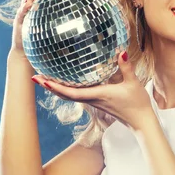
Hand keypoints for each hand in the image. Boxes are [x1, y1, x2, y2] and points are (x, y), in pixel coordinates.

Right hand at [11, 0, 74, 52]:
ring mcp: (24, 10)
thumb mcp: (57, 28)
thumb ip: (66, 19)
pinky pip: (21, 11)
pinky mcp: (19, 20)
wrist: (26, 53)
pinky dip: (26, 6)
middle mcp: (32, 3)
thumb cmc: (44, 40)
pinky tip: (31, 4)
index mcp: (41, 2)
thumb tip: (85, 15)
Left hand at [32, 49, 155, 131]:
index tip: (43, 80)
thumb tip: (120, 52)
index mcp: (98, 95)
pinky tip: (62, 83)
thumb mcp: (133, 83)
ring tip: (43, 79)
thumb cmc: (137, 104)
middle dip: (49, 87)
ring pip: (69, 96)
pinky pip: (77, 96)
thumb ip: (126, 67)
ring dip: (55, 89)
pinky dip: (66, 90)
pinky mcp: (96, 102)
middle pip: (65, 95)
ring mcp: (93, 102)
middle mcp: (92, 100)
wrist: (140, 122)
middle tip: (34, 77)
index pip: (72, 93)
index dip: (56, 87)